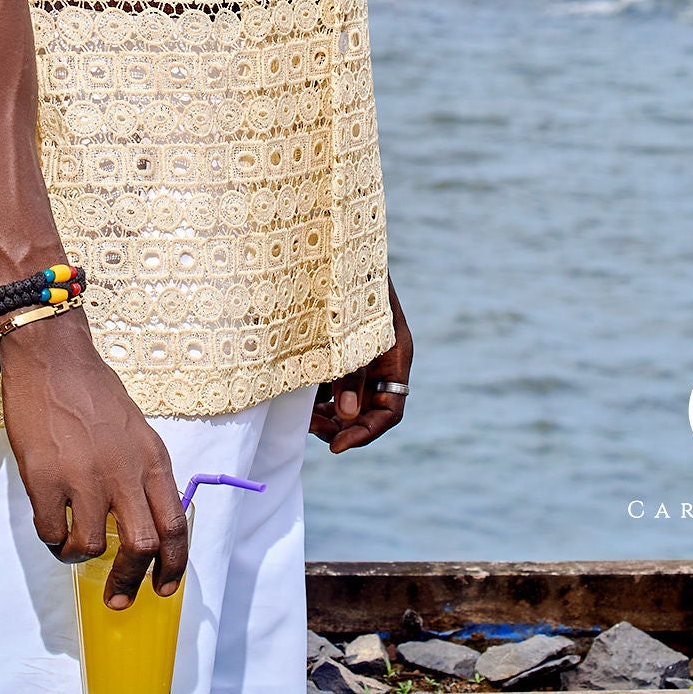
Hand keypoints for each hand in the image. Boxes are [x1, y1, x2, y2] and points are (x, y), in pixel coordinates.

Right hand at [0, 310, 189, 608]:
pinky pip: (52, 532)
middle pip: (142, 545)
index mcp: (152, 459)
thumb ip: (140, 472)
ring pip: (92, 546)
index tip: (163, 589)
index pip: (175, 525)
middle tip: (119, 598)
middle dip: (131, 581)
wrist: (52, 357)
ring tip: (72, 547)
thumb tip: (137, 520)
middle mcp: (124, 471)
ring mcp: (84, 476)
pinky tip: (52, 529)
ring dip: (82, 557)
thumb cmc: (93, 390)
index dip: (173, 566)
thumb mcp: (134, 430)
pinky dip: (53, 541)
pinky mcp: (46, 478)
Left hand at [311, 277, 412, 453]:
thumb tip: (345, 416)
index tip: (336, 446)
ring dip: (326, 413)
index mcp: (396, 357)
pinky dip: (316, 394)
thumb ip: (351, 373)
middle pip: (367, 411)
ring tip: (302, 416)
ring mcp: (361, 356)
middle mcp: (382, 361)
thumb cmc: (350, 286)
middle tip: (310, 429)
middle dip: (341, 426)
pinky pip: (331, 382)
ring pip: (347, 400)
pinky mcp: (339, 349)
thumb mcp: (352, 333)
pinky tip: (296, 395)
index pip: (389, 412)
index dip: (365, 434)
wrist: (338, 247)